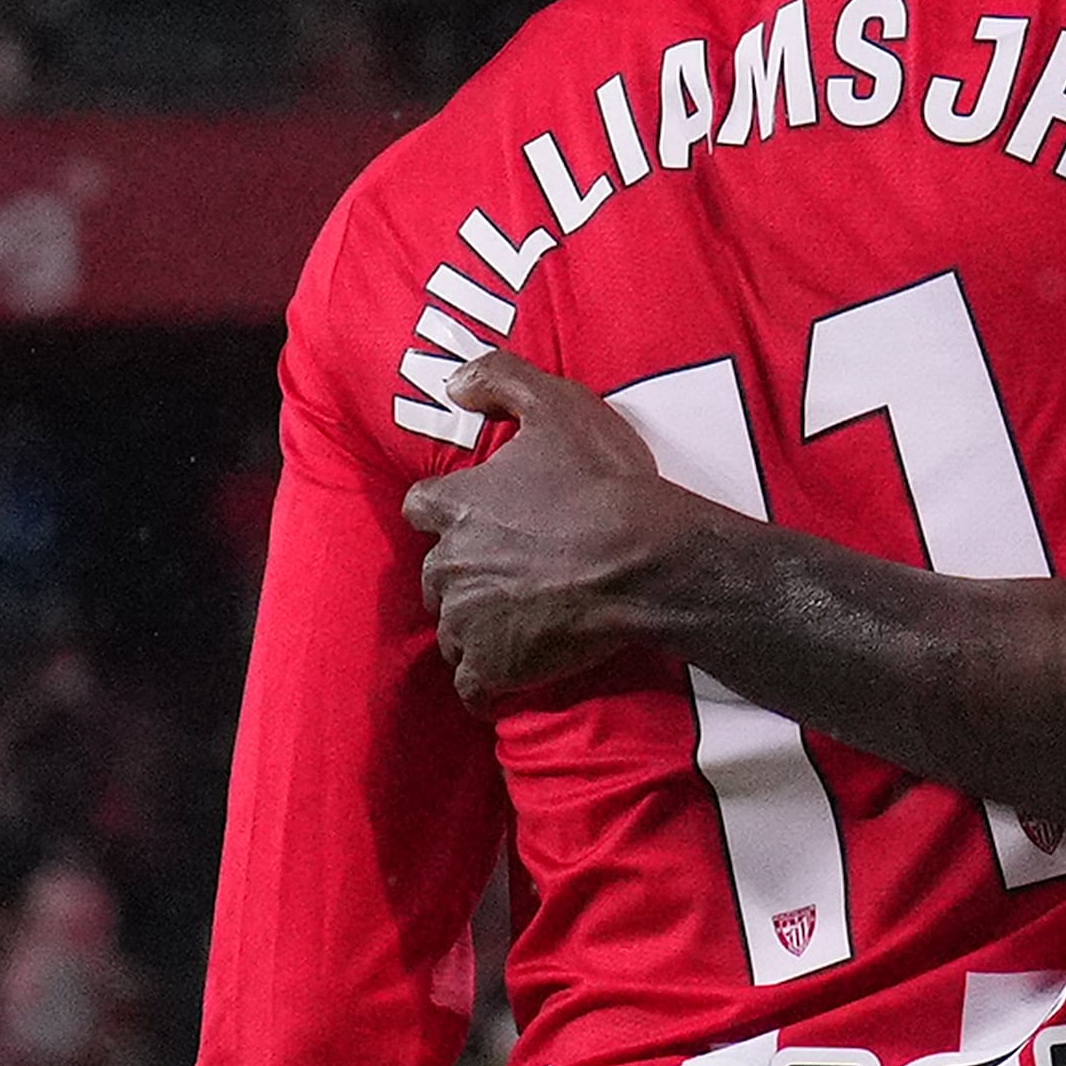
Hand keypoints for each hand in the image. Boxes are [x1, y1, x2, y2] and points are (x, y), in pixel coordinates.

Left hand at [403, 353, 725, 703]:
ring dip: (474, 628)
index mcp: (458, 506)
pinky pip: (472, 687)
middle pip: (435, 575)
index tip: (471, 516)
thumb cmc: (603, 484)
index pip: (420, 508)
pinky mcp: (494, 667)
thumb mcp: (557, 405)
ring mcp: (468, 621)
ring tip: (513, 626)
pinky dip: (485, 685)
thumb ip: (499, 378)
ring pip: (451, 631)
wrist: (645, 559)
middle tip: (504, 574)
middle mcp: (451, 564)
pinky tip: (507, 680)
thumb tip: (453, 382)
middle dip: (462, 575)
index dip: (445, 511)